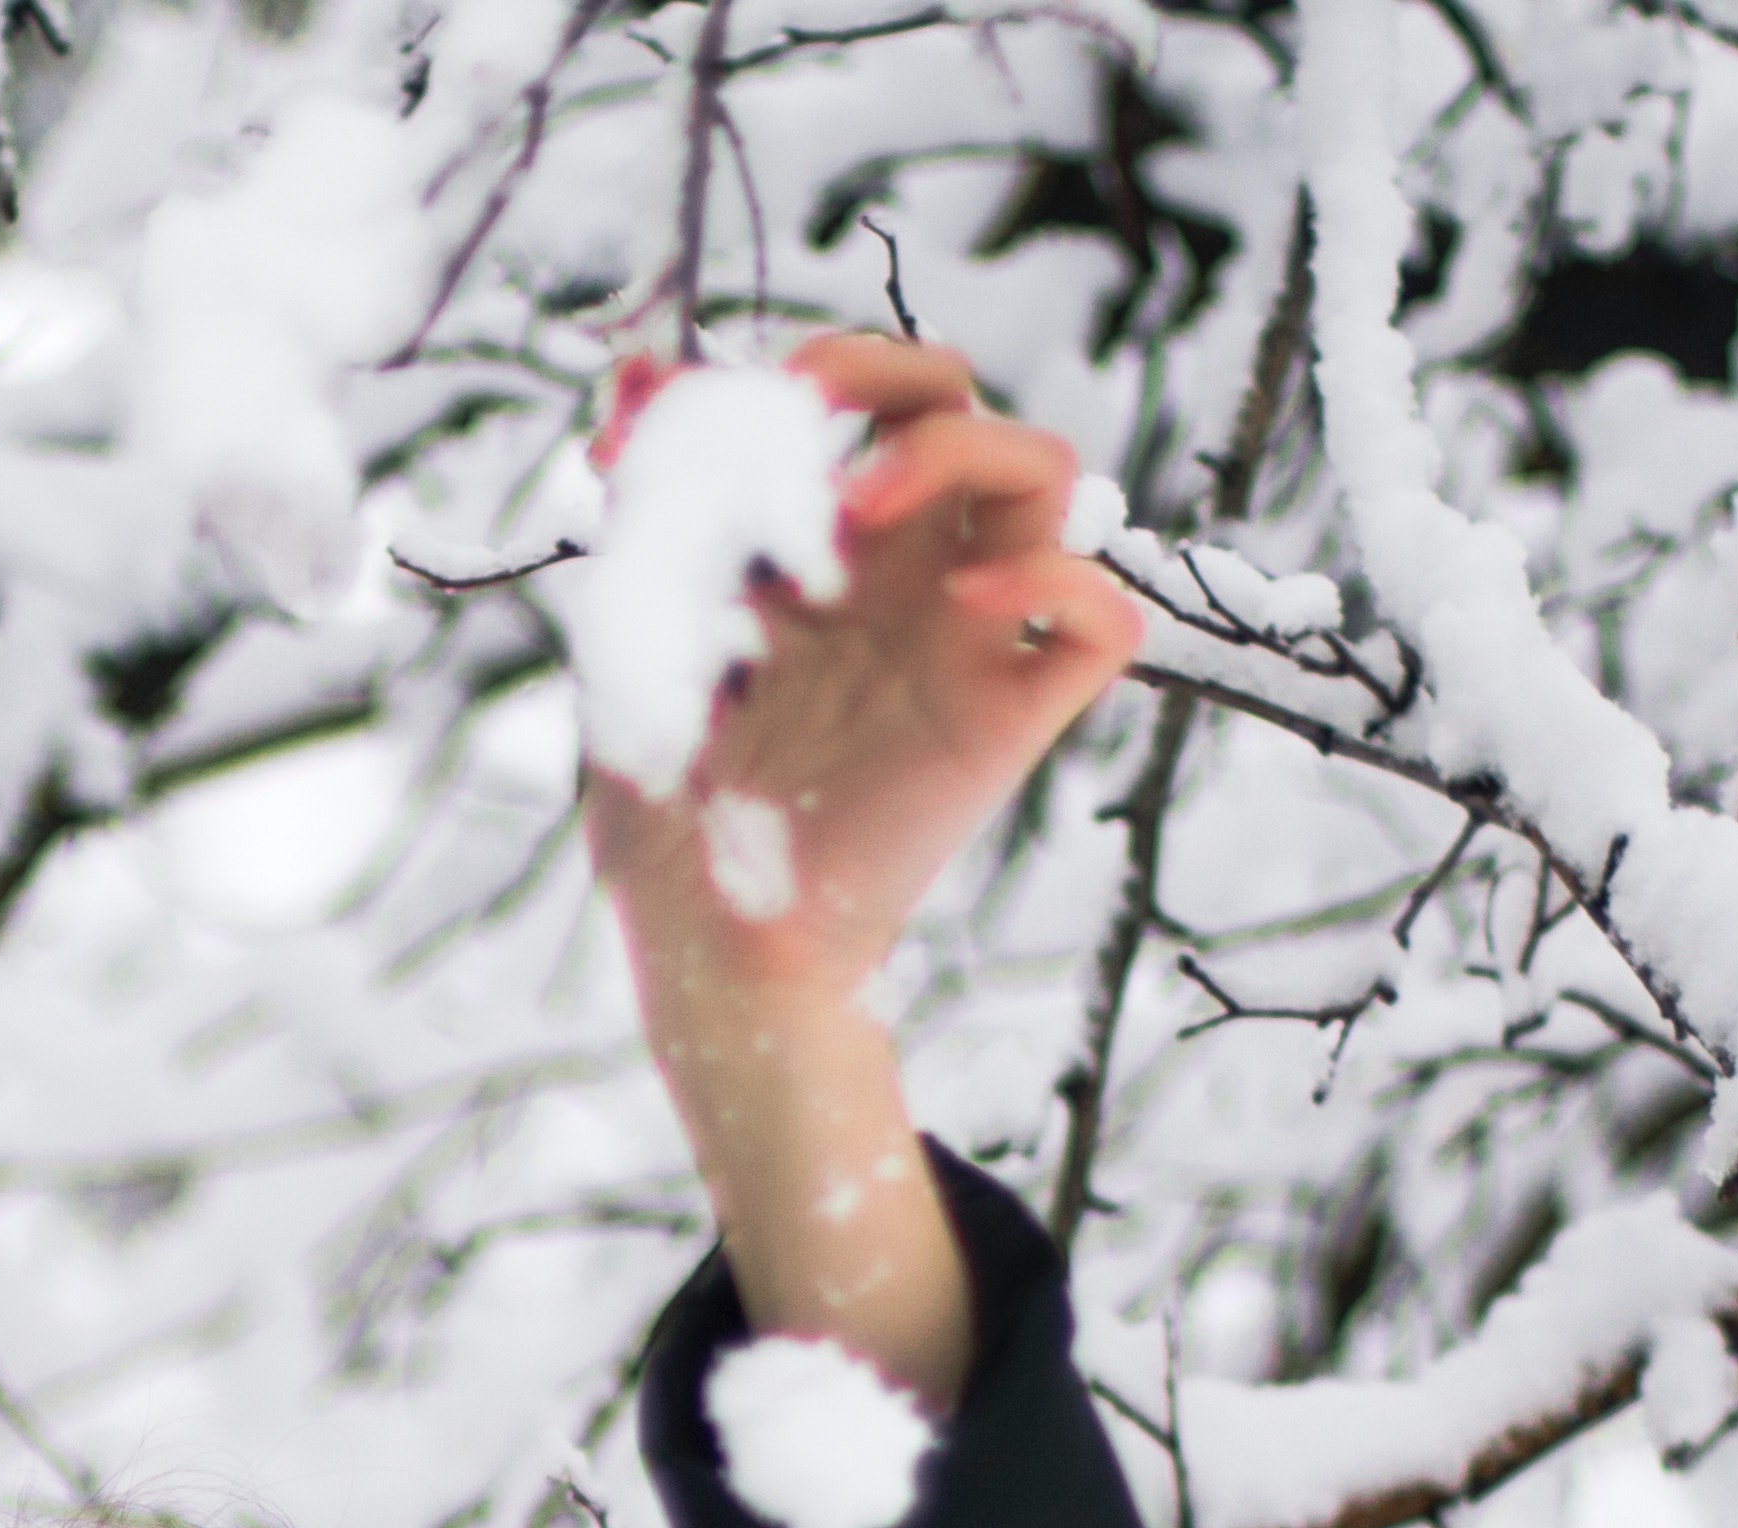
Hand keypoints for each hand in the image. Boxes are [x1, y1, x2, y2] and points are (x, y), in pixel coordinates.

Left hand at [588, 338, 1142, 1406]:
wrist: (714, 950)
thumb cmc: (669, 814)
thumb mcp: (633, 645)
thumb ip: (650, 514)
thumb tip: (637, 376)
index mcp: (824, 552)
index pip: (869, 399)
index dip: (824, 367)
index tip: (732, 406)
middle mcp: (904, 579)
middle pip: (968, 404)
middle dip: (898, 373)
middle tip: (811, 426)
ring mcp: (964, 642)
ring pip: (1054, 478)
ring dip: (970, 448)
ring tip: (864, 504)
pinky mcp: (1009, 723)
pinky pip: (1104, 621)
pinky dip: (1064, 583)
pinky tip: (970, 605)